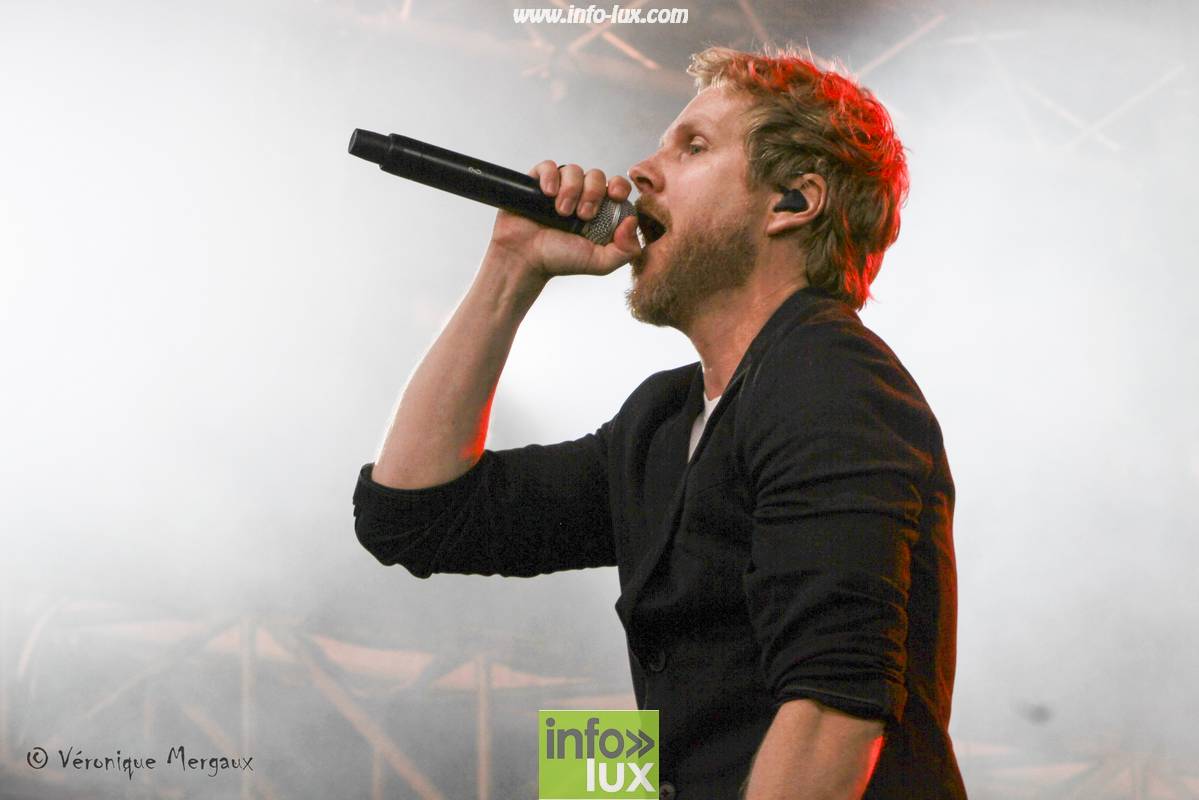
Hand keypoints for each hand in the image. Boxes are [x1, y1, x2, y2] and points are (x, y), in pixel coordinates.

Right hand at [486, 161, 641, 281]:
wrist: (525, 260)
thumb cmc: (560, 260)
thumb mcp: (600, 263)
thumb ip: (625, 250)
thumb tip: (631, 221)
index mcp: (599, 210)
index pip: (617, 186)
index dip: (619, 186)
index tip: (614, 196)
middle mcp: (580, 196)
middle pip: (597, 175)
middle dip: (592, 193)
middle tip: (583, 215)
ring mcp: (558, 188)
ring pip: (573, 169)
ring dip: (571, 189)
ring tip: (561, 211)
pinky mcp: (536, 183)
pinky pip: (548, 166)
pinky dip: (550, 176)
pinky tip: (547, 194)